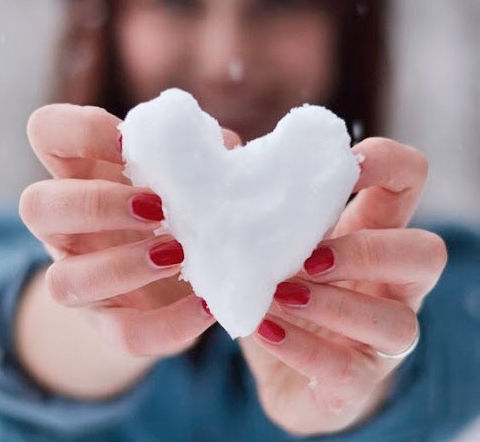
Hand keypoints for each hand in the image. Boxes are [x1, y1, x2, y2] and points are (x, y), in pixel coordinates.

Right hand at [19, 104, 241, 359]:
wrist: (184, 277)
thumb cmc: (186, 208)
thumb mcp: (194, 175)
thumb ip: (203, 156)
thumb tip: (222, 147)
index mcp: (85, 173)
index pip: (47, 132)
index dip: (80, 130)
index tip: (130, 143)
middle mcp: (69, 226)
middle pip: (38, 207)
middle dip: (97, 204)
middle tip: (157, 208)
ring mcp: (83, 278)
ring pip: (64, 282)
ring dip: (124, 267)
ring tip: (179, 255)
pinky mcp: (113, 324)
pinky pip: (125, 334)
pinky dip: (170, 323)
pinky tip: (208, 304)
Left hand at [239, 138, 447, 435]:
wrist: (277, 368)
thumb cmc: (278, 293)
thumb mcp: (272, 243)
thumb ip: (259, 205)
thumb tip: (225, 152)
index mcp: (372, 233)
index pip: (409, 180)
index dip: (388, 163)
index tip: (344, 165)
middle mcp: (392, 285)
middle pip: (426, 254)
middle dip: (369, 251)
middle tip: (309, 257)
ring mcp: (382, 338)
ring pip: (397, 322)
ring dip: (335, 305)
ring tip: (279, 295)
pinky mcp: (358, 381)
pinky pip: (348, 371)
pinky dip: (303, 348)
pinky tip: (265, 330)